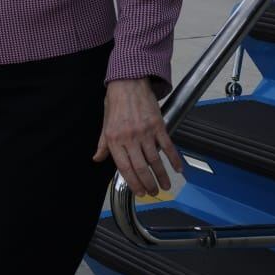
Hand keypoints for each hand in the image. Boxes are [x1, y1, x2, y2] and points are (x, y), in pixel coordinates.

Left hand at [93, 78, 183, 196]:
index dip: (133, 183)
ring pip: (155, 160)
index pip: (124, 167)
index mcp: (114, 139)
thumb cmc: (116, 101)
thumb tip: (97, 158)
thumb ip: (103, 144)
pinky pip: (168, 146)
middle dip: (148, 184)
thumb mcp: (105, 123)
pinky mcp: (158, 125)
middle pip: (141, 167)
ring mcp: (145, 132)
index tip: (139, 192)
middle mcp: (129, 137)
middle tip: (153, 193)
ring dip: (162, 175)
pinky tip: (177, 169)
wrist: (128, 81)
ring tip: (165, 185)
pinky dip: (174, 159)